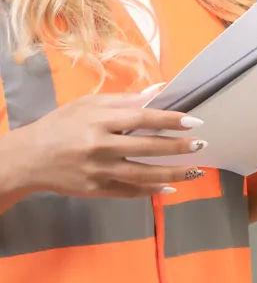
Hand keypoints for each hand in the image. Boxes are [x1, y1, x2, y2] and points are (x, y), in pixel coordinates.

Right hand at [0, 91, 206, 199]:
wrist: (28, 158)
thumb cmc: (61, 125)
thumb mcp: (88, 105)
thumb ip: (125, 99)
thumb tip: (160, 91)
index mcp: (99, 121)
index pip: (143, 118)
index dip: (171, 120)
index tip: (195, 121)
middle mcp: (100, 146)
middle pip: (147, 148)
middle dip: (178, 147)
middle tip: (201, 145)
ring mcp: (98, 171)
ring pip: (143, 174)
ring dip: (173, 173)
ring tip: (196, 170)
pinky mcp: (96, 190)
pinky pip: (129, 192)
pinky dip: (151, 190)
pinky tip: (170, 186)